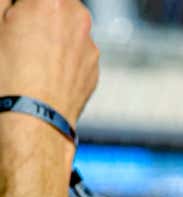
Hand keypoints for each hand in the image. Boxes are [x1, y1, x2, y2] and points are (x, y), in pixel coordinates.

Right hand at [0, 0, 98, 124]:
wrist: (33, 119)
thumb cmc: (6, 72)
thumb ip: (5, 2)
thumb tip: (12, 2)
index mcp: (51, 1)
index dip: (20, 5)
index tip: (13, 16)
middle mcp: (78, 18)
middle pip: (56, 5)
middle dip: (38, 12)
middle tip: (18, 33)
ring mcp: (90, 45)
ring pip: (68, 29)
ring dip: (52, 34)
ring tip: (29, 57)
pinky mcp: (94, 69)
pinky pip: (76, 54)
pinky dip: (63, 57)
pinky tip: (43, 73)